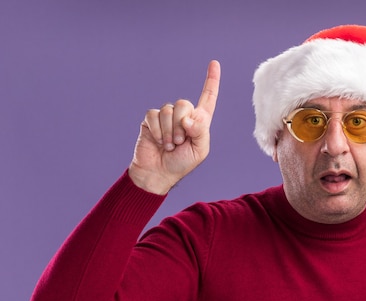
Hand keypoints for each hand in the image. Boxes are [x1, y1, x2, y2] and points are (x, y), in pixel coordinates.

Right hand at [128, 60, 220, 194]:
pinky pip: (154, 115)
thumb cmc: (181, 163)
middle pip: (184, 103)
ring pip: (168, 110)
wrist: (158, 173)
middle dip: (181, 125)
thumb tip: (188, 118)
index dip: (211, 81)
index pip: (207, 97)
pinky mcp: (151, 120)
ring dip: (169, 131)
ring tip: (169, 146)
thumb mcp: (199, 151)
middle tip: (179, 143)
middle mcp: (183, 115)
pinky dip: (158, 130)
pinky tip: (158, 141)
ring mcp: (166, 117)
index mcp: (199, 122)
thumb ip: (200, 132)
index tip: (214, 63)